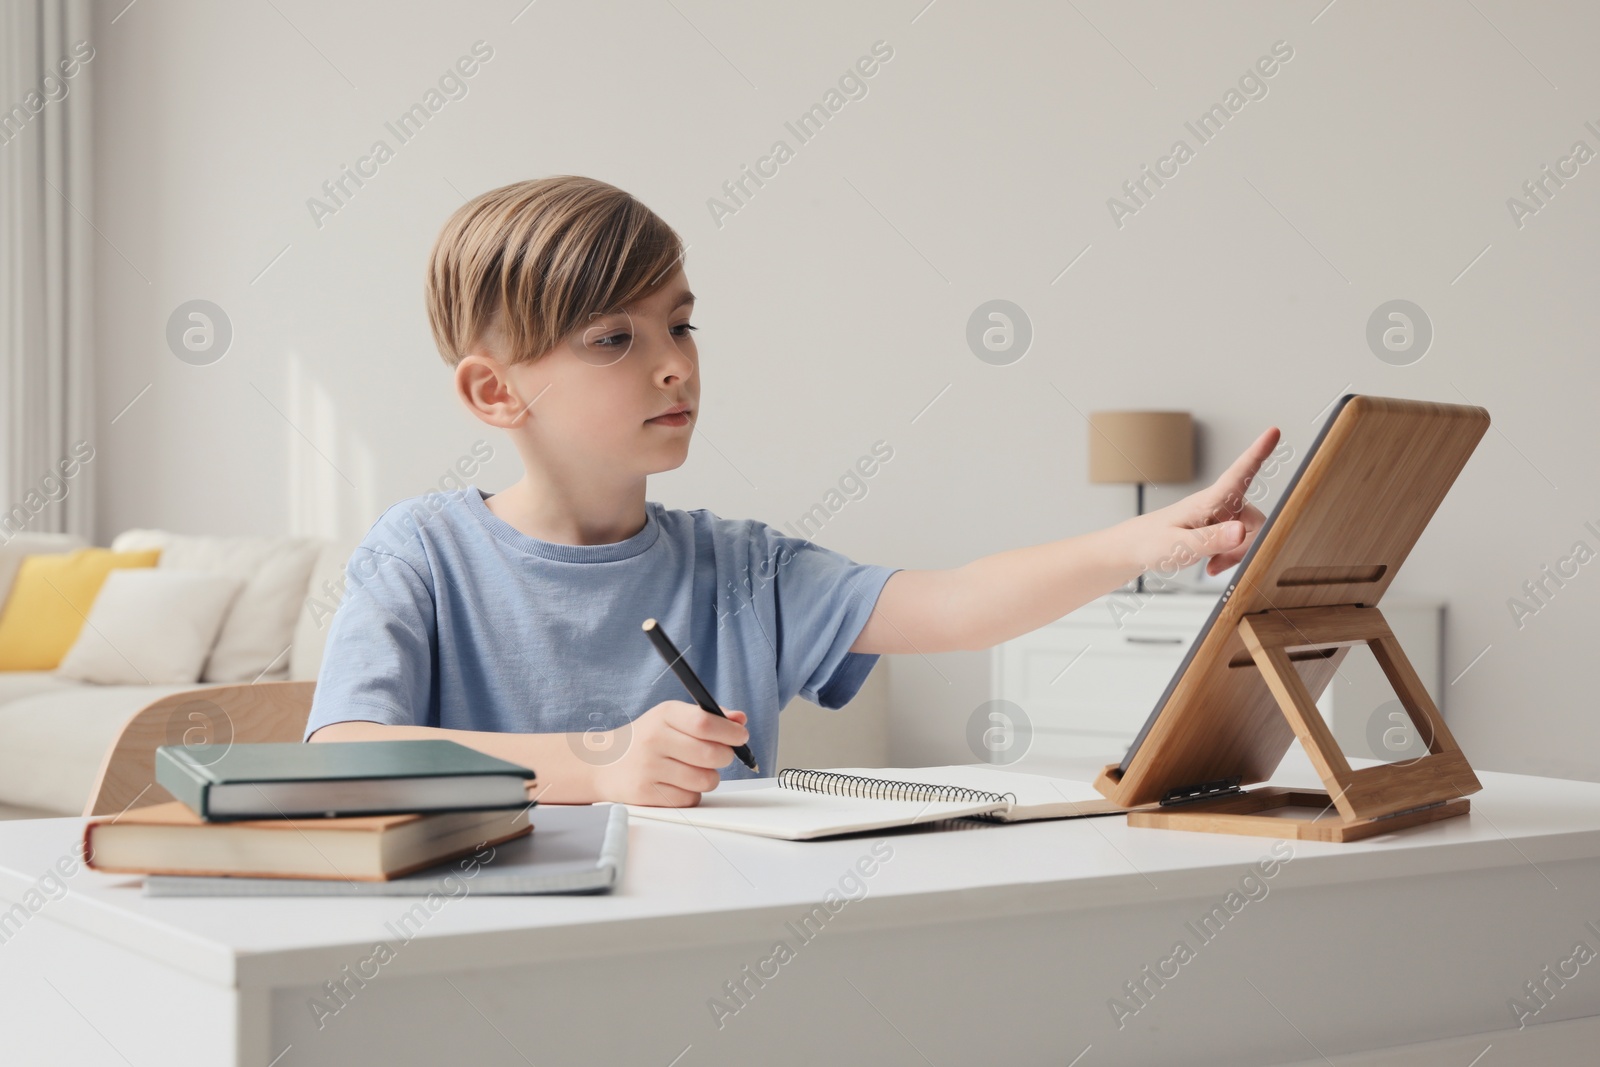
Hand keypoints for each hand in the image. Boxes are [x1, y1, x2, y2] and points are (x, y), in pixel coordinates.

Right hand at [590, 700, 750, 806]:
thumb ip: (707, 717)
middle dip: (725, 757)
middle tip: (720, 755)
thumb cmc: (646, 738)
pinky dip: (692, 793)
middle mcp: (654, 740)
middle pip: (710, 754)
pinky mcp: (646, 794)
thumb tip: (740, 719)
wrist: (605, 762)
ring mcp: (649, 768)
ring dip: (709, 777)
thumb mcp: (671, 718)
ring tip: (696, 770)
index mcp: (664, 715)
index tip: (740, 736)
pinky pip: (690, 799)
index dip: (730, 731)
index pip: (705, 722)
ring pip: (704, 780)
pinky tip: (678, 783)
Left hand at [1123, 426, 1281, 580]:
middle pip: (1255, 520)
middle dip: (1246, 545)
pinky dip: (1231, 557)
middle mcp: (1219, 504)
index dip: (1258, 452)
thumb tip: (1241, 531)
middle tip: (1217, 563)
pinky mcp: (1219, 528)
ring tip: (1211, 564)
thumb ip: (1211, 539)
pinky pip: (1240, 543)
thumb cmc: (1151, 542)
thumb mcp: (1180, 545)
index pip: (1239, 473)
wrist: (1135, 549)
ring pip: (1250, 534)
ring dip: (1237, 553)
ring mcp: (1220, 517)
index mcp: (1209, 501)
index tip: (1274, 431)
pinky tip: (1213, 565)